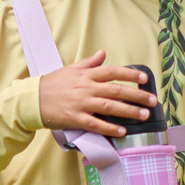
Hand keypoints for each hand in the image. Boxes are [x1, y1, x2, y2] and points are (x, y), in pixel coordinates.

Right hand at [38, 51, 157, 136]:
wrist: (32, 99)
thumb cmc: (52, 84)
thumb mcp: (70, 69)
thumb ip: (89, 63)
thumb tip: (103, 53)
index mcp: (86, 75)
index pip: (112, 72)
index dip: (130, 74)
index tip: (144, 78)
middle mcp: (86, 88)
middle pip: (116, 90)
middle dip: (137, 96)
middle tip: (152, 101)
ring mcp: (81, 104)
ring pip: (109, 107)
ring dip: (129, 112)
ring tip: (143, 116)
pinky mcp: (75, 118)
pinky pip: (96, 124)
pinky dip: (110, 128)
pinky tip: (122, 131)